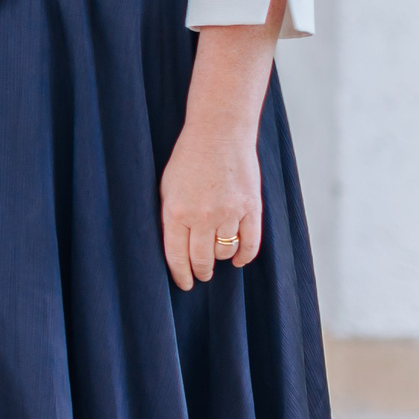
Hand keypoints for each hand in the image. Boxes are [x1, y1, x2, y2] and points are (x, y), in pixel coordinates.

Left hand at [158, 116, 262, 289]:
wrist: (219, 134)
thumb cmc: (188, 159)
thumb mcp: (167, 188)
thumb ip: (171, 217)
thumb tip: (175, 246)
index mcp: (176, 212)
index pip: (177, 255)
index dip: (181, 274)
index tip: (184, 284)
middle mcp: (202, 216)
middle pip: (202, 259)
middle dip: (200, 272)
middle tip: (201, 276)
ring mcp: (229, 213)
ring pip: (225, 252)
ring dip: (220, 259)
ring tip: (215, 258)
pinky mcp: (251, 208)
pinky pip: (250, 243)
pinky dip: (244, 255)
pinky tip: (237, 259)